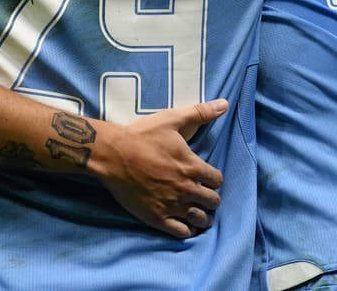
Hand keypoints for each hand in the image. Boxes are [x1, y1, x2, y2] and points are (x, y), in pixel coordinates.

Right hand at [94, 99, 227, 238]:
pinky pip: (181, 233)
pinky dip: (188, 231)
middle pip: (213, 201)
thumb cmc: (141, 136)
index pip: (218, 181)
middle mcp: (186, 189)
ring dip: (203, 216)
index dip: (214, 179)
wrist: (112, 155)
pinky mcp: (157, 218)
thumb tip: (224, 104)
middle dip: (210, 198)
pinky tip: (186, 226)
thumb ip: (200, 112)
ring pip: (200, 219)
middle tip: (203, 195)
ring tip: (198, 213)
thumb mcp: (172, 119)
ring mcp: (172, 205)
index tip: (207, 178)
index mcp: (193, 167)